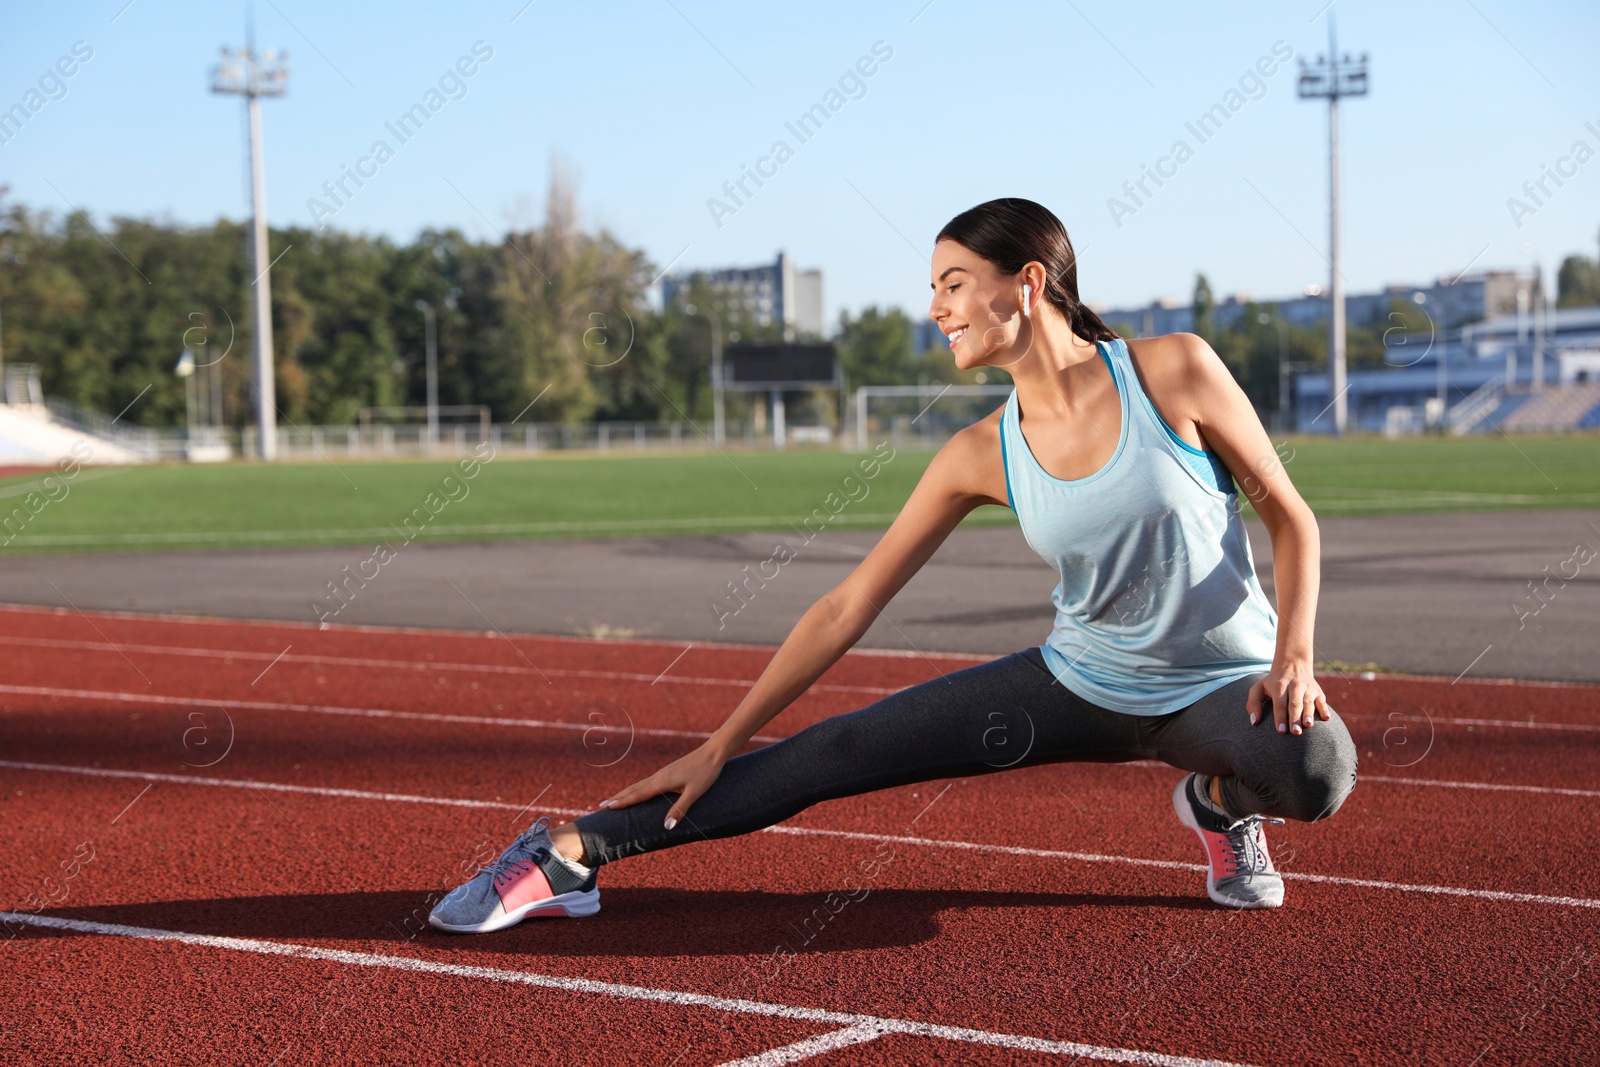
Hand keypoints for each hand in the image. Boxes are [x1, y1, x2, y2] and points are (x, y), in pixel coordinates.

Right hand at [596, 740, 728, 829]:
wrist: (714, 752)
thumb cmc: (706, 772)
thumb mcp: (694, 793)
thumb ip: (680, 809)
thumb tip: (666, 827)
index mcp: (662, 782)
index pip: (637, 794)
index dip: (622, 802)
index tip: (607, 808)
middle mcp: (658, 777)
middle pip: (633, 789)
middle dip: (618, 798)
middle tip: (601, 806)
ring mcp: (663, 773)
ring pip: (639, 785)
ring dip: (625, 793)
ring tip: (614, 800)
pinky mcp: (668, 772)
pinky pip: (647, 783)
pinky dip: (636, 789)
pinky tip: (638, 791)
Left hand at [1247, 660, 1330, 735]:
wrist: (1292, 665)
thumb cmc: (1272, 683)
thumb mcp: (1258, 688)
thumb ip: (1253, 704)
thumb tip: (1254, 722)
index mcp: (1279, 686)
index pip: (1279, 704)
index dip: (1280, 718)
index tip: (1281, 731)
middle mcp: (1294, 686)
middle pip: (1295, 704)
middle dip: (1295, 718)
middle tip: (1295, 732)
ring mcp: (1308, 688)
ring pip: (1309, 702)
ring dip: (1309, 714)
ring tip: (1308, 726)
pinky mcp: (1318, 691)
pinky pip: (1322, 700)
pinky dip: (1324, 709)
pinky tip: (1326, 718)